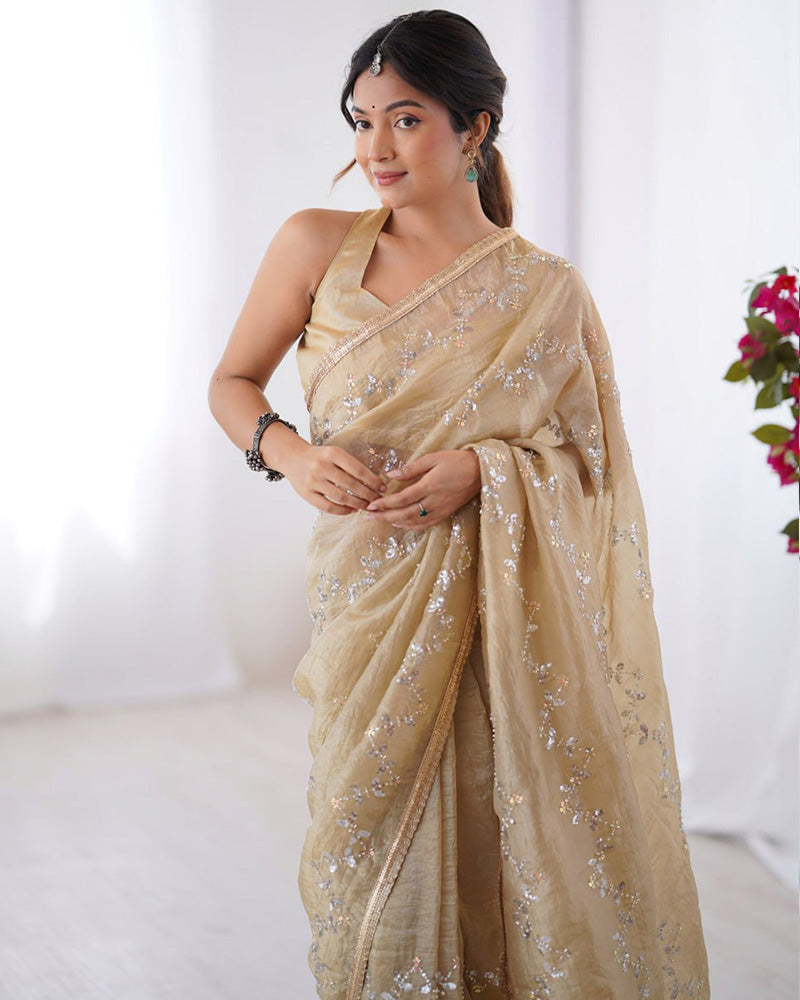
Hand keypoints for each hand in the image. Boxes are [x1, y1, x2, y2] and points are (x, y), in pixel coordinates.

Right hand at [282, 441, 385, 514]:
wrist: (292, 457)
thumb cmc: (319, 457)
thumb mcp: (334, 453)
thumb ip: (351, 465)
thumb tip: (374, 482)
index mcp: (332, 453)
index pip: (358, 469)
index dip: (373, 481)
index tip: (382, 488)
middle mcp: (322, 466)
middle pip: (351, 485)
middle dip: (368, 494)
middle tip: (377, 500)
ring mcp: (313, 481)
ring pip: (341, 497)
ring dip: (357, 504)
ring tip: (366, 506)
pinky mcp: (306, 494)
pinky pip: (328, 507)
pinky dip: (342, 511)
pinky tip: (351, 510)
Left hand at [363, 450, 480, 530]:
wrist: (481, 471)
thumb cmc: (457, 461)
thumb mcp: (433, 458)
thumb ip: (411, 469)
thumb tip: (391, 475)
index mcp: (429, 485)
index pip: (401, 499)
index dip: (384, 504)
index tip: (370, 505)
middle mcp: (434, 501)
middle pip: (404, 513)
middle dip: (384, 516)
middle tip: (368, 516)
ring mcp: (440, 509)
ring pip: (413, 521)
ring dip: (395, 522)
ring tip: (380, 519)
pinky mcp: (445, 513)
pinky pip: (425, 524)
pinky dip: (410, 526)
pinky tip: (400, 523)